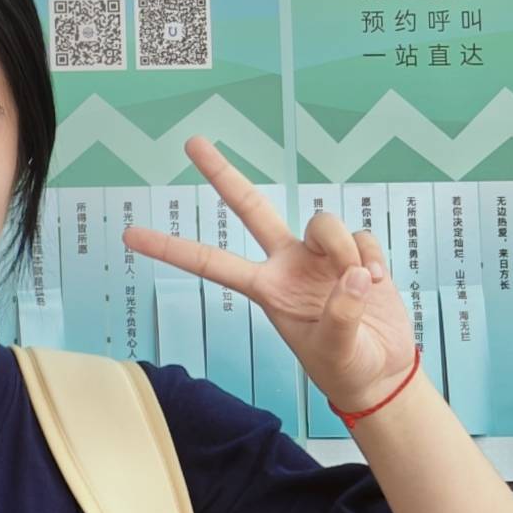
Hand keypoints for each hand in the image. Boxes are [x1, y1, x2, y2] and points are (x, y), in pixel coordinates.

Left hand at [122, 137, 418, 416]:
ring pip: (323, 221)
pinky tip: (379, 282)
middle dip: (222, 174)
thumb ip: (342, 314)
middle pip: (250, 207)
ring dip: (344, 247)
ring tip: (362, 283)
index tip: (129, 235)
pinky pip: (361, 236)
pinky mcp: (355, 252)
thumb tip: (354, 273)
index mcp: (267, 289)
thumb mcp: (338, 351)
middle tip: (191, 141)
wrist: (382, 370)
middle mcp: (287, 264)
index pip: (210, 263)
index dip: (171, 248)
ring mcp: (320, 255)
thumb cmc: (348, 367)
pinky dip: (373, 257)